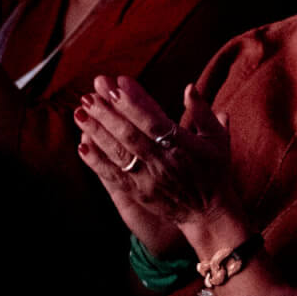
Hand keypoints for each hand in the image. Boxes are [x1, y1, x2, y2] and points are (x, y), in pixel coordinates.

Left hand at [75, 76, 239, 239]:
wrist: (208, 212)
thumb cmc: (213, 170)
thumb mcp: (217, 138)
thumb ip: (202, 112)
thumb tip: (190, 87)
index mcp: (183, 146)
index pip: (154, 120)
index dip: (135, 102)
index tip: (118, 83)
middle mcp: (163, 162)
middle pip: (130, 134)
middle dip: (107, 112)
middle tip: (89, 93)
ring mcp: (148, 179)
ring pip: (118, 153)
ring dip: (96, 132)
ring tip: (79, 112)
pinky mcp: (138, 193)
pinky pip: (113, 176)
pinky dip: (96, 162)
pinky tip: (82, 146)